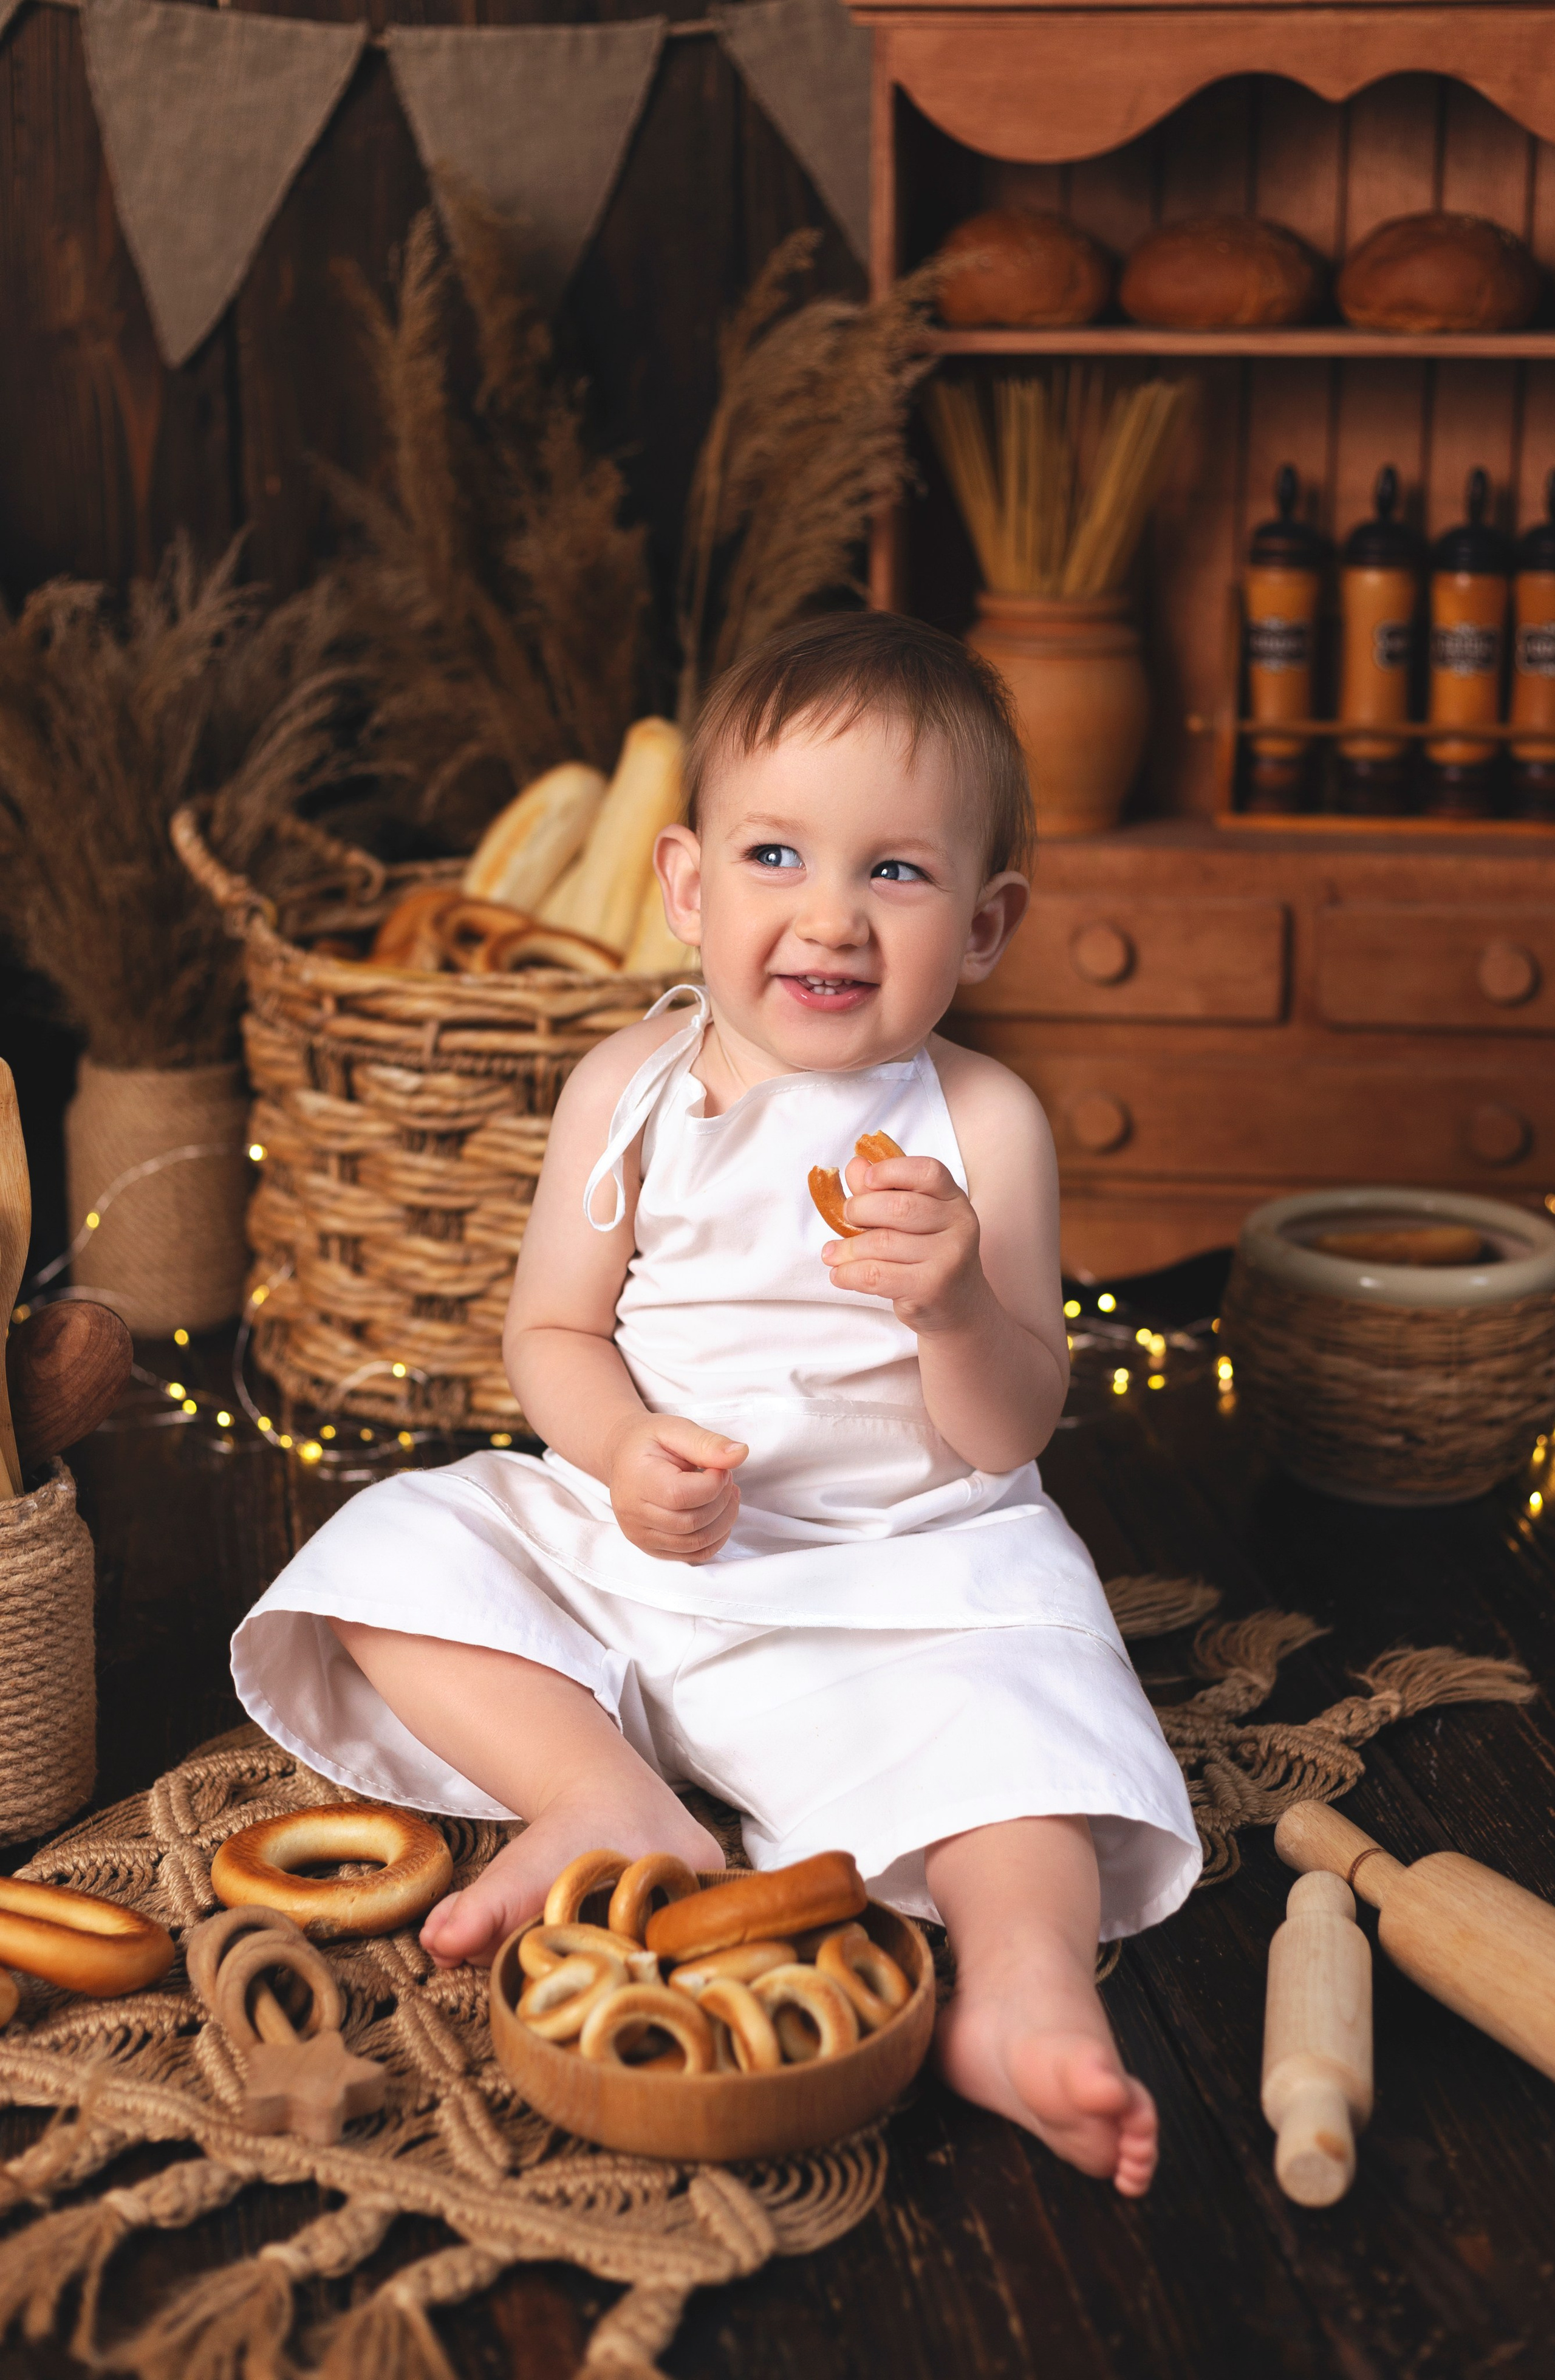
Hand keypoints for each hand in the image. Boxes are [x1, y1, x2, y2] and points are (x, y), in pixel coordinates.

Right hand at [605, 1414, 747, 1562]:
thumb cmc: (650, 1442)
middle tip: (725, 1478)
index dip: (714, 1484)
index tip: (720, 1467)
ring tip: (725, 1494)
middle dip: (721, 1500)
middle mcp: (633, 1514)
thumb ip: (707, 1443)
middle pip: (692, 1523)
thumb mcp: (676, 1429)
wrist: (623, 1456)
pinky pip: (693, 1555)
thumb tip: (740, 1454)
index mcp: (637, 1481)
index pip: (682, 1496)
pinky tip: (719, 1515)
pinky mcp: (652, 1548)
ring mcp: (640, 1536)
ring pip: (696, 1543)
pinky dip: (715, 1538)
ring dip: (723, 1520)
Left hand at [823, 1153, 986, 1332]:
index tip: (865, 1179)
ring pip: (882, 1243)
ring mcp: (948, 1258)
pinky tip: (839, 1274)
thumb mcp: (913, 1219)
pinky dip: (848, 1273)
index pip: (927, 1172)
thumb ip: (883, 1191)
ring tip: (832, 1253)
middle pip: (898, 1207)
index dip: (891, 1170)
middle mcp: (959, 1225)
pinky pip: (876, 1275)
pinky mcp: (930, 1288)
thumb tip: (854, 1166)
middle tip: (846, 1217)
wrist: (958, 1306)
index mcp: (955, 1200)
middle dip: (860, 1210)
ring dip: (847, 1248)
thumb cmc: (927, 1255)